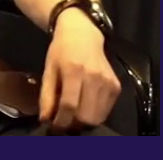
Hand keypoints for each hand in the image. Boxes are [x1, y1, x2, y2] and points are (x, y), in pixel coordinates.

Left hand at [39, 11, 121, 132]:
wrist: (82, 35)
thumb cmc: (61, 51)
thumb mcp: (48, 69)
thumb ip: (46, 95)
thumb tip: (45, 118)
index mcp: (74, 70)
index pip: (69, 105)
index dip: (61, 120)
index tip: (53, 127)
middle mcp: (95, 77)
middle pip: (86, 115)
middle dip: (72, 123)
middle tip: (62, 121)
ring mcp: (108, 82)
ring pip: (98, 117)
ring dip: (84, 121)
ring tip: (72, 115)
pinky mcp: (117, 87)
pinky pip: (106, 111)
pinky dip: (94, 114)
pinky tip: (84, 106)